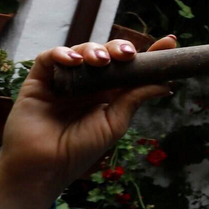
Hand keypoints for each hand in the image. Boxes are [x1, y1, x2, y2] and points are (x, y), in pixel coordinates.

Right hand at [0, 36, 176, 208]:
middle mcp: (88, 83)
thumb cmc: (80, 149)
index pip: (130, 68)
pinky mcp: (39, 79)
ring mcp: (64, 79)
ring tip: (101, 60)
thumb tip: (165, 83)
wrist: (45, 166)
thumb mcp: (115, 123)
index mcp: (109, 92)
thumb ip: (134, 98)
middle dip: (119, 49)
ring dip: (94, 50)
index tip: (169, 43)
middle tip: (128, 54)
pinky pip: (50, 57)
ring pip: (81, 51)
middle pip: (107, 54)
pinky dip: (62, 53)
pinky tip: (74, 61)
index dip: (149, 54)